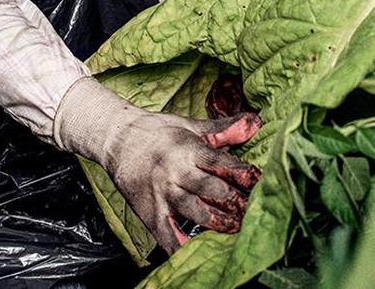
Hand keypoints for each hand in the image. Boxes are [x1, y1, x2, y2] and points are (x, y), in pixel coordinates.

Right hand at [54, 78, 261, 252]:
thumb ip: (223, 129)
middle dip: (233, 200)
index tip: (258, 180)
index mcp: (187, 149)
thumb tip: (255, 121)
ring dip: (216, 222)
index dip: (241, 172)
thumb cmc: (157, 130)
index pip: (219, 162)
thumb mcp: (190, 125)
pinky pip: (166, 235)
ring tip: (235, 229)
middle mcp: (175, 172)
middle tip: (252, 210)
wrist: (116, 138)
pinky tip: (196, 253)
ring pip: (192, 212)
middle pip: (209, 189)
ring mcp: (162, 194)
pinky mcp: (149, 212)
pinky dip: (181, 246)